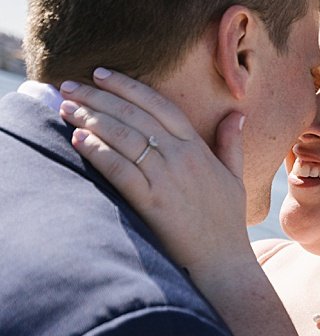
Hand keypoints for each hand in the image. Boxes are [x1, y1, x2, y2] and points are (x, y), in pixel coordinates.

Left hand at [60, 69, 255, 291]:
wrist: (222, 260)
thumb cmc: (226, 221)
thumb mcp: (234, 176)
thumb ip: (231, 142)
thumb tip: (237, 113)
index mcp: (197, 146)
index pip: (158, 105)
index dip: (128, 87)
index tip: (101, 75)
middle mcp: (181, 156)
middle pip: (134, 116)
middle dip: (98, 97)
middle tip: (69, 86)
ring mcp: (167, 178)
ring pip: (124, 138)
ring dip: (91, 119)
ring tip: (66, 109)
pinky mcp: (152, 202)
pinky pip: (121, 170)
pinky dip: (99, 152)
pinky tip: (78, 140)